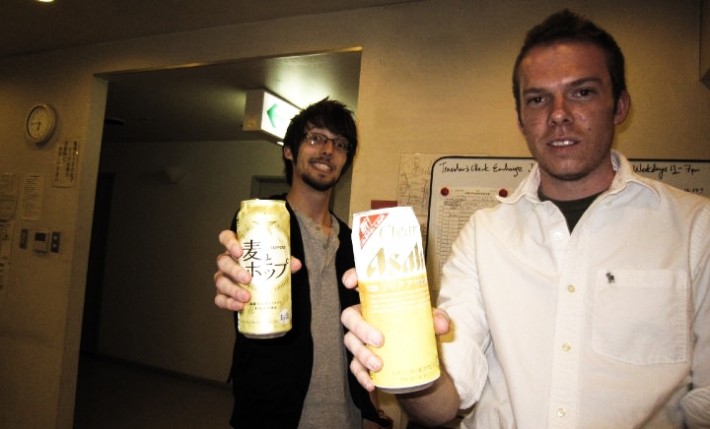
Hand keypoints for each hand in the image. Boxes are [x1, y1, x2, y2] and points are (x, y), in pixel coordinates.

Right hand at [213, 229, 301, 310]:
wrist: (261, 284)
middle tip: (247, 279)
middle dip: (234, 270)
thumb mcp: (275, 260)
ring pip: (220, 281)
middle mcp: (227, 261)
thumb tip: (296, 264)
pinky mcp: (223, 294)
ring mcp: (223, 277)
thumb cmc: (265, 266)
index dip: (229, 243)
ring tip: (246, 297)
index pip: (226, 238)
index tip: (239, 251)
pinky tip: (240, 306)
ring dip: (232, 290)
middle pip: (223, 262)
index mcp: (237, 247)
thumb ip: (284, 260)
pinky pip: (220, 298)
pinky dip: (228, 303)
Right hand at [340, 268, 450, 391]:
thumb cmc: (418, 329)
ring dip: (362, 354)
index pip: (359, 284)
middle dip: (361, 328)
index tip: (350, 283)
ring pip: (350, 342)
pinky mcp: (361, 360)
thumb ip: (437, 318)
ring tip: (379, 365)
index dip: (351, 278)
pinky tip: (371, 383)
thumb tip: (441, 324)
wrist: (418, 360)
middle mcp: (363, 317)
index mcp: (375, 301)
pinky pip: (355, 367)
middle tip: (380, 340)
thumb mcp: (429, 320)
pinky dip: (361, 376)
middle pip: (350, 317)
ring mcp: (359, 339)